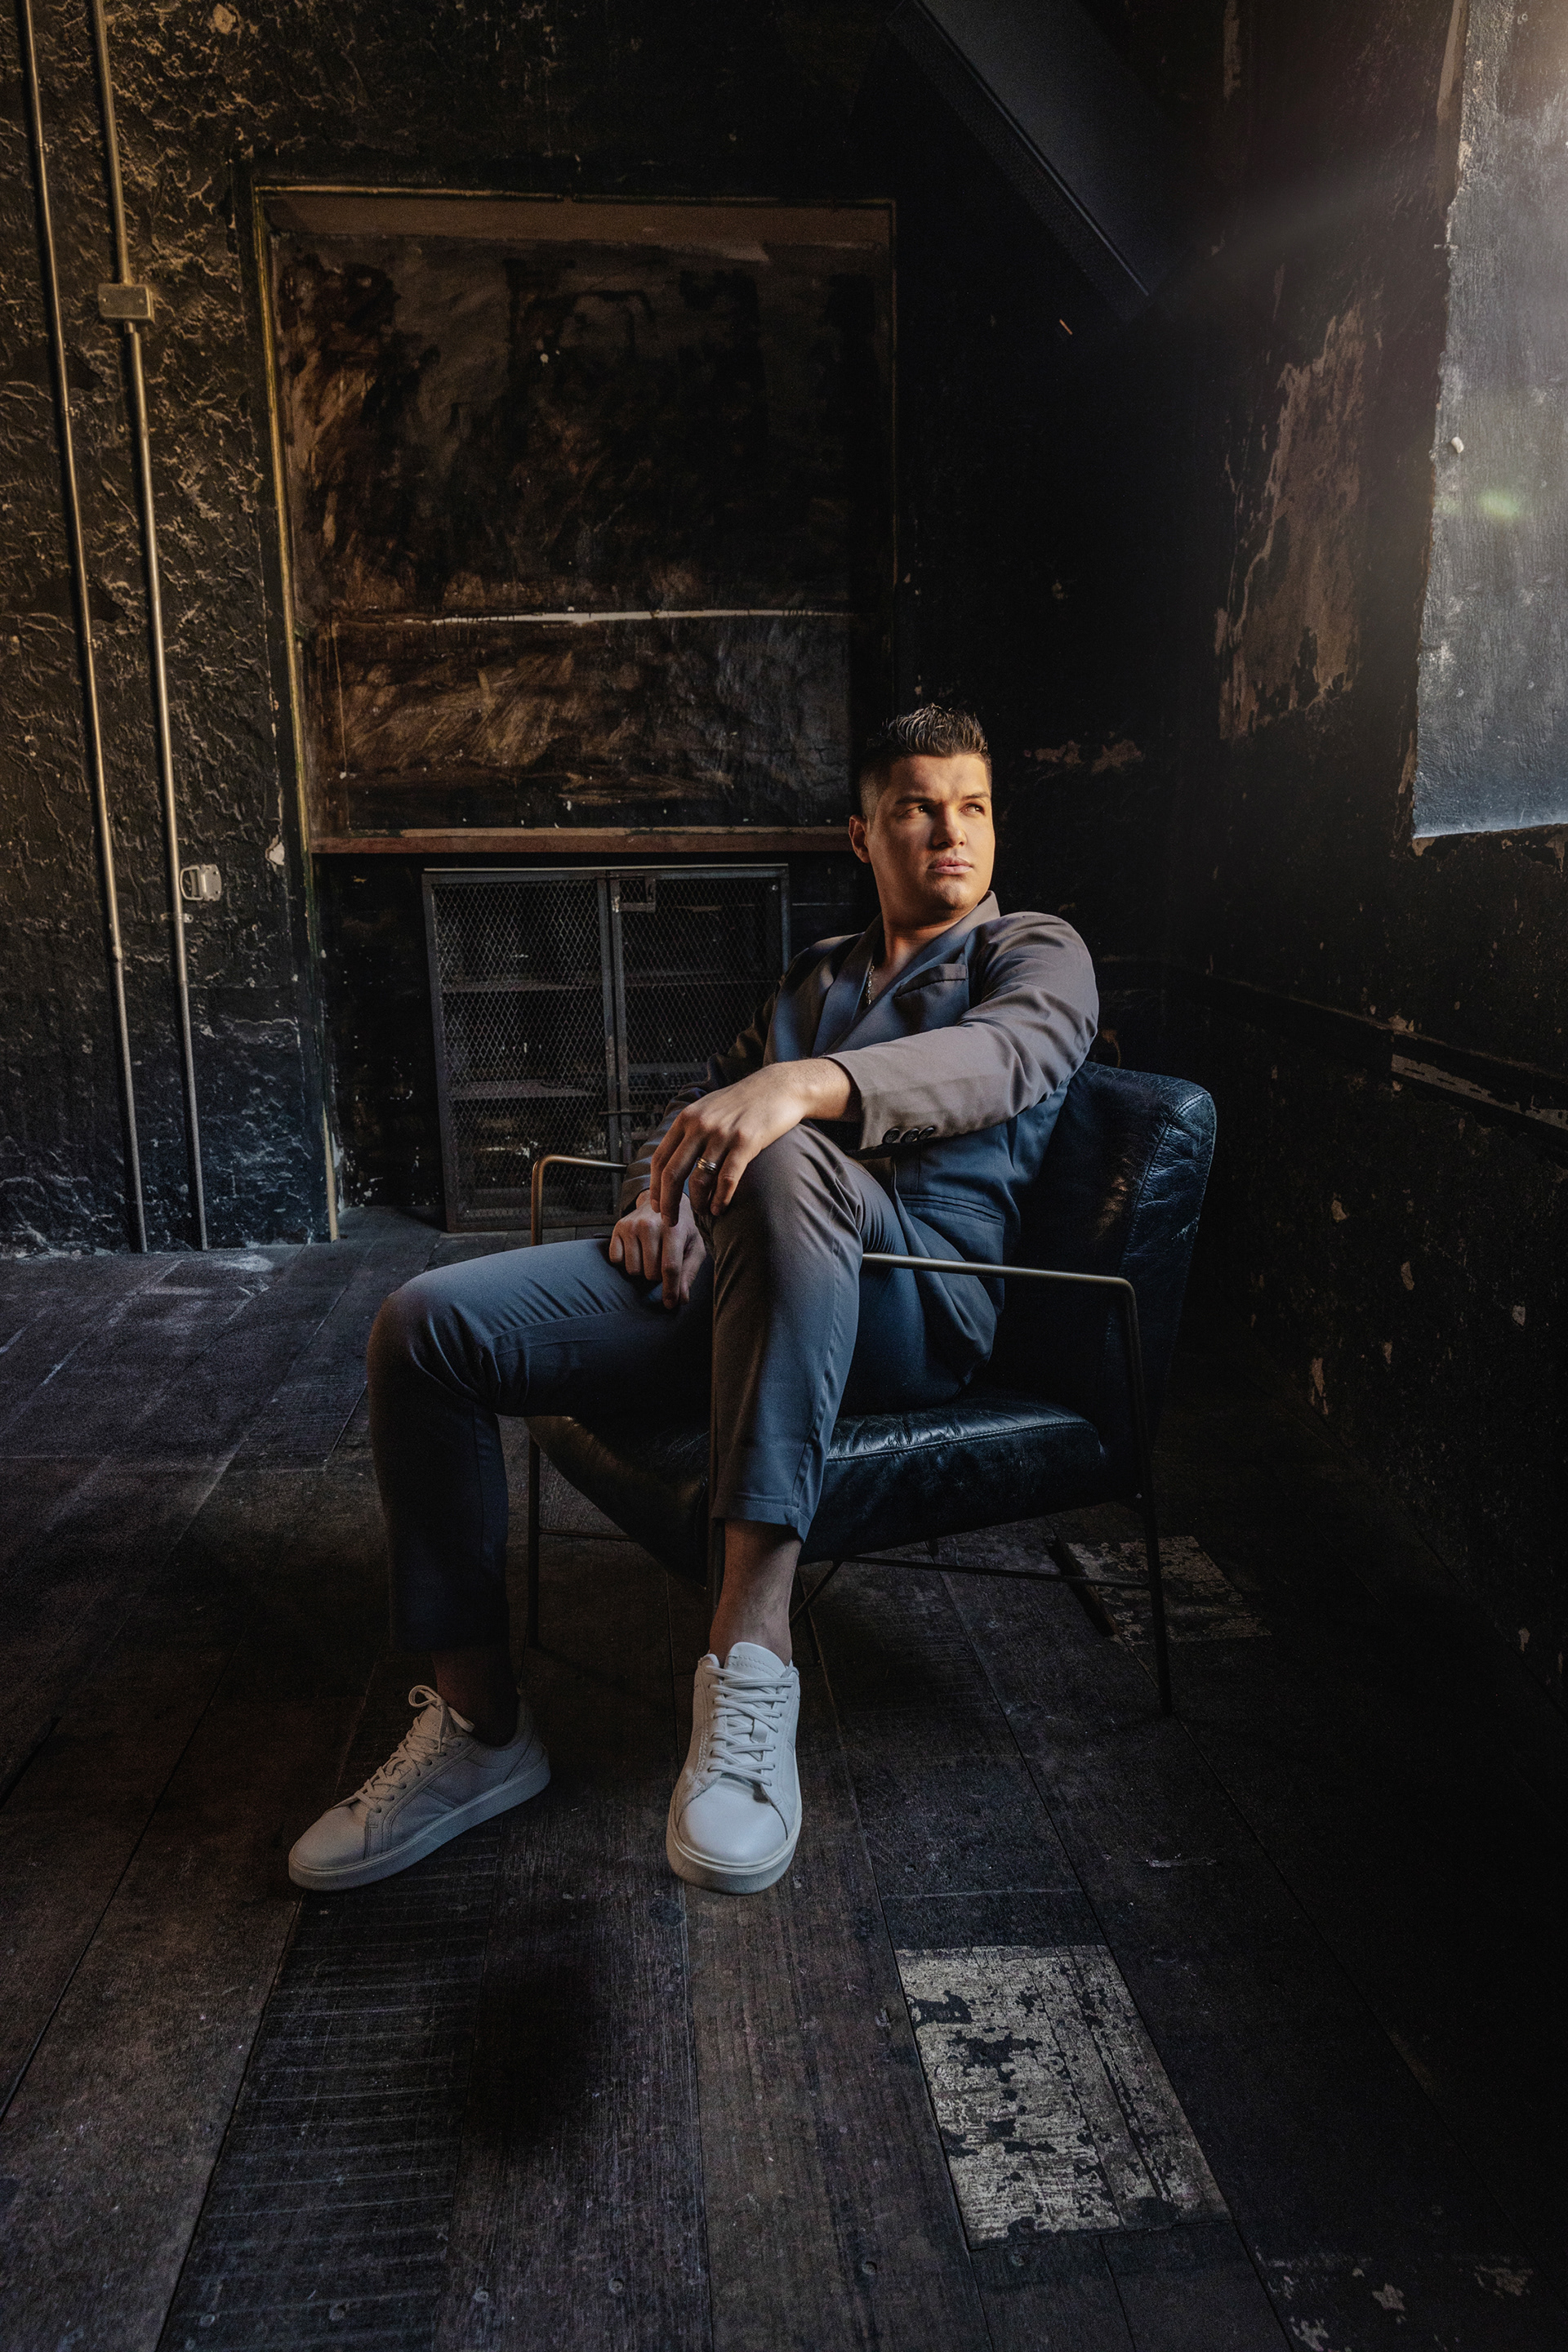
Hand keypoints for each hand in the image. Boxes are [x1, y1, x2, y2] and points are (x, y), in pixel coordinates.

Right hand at [607, 1189, 705, 1309]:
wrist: (661, 1202)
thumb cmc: (681, 1228)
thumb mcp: (694, 1247)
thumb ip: (689, 1272)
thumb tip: (681, 1299)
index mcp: (673, 1229)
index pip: (670, 1267)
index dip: (670, 1289)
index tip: (670, 1304)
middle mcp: (650, 1225)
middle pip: (651, 1273)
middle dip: (658, 1275)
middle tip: (663, 1261)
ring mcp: (631, 1226)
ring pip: (633, 1270)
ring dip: (642, 1269)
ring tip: (650, 1255)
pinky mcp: (617, 1228)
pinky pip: (617, 1261)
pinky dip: (627, 1261)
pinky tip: (637, 1250)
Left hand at [648, 1059, 852, 1222]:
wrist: (780, 1087)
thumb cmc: (744, 1101)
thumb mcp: (708, 1107)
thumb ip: (690, 1128)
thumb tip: (673, 1157)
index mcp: (686, 1118)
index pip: (660, 1158)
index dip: (655, 1187)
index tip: (655, 1205)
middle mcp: (700, 1125)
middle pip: (673, 1173)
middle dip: (668, 1203)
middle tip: (670, 1221)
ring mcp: (722, 1134)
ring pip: (699, 1180)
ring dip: (697, 1203)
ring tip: (702, 1212)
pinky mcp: (746, 1142)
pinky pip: (727, 1179)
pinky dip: (720, 1199)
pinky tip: (720, 1209)